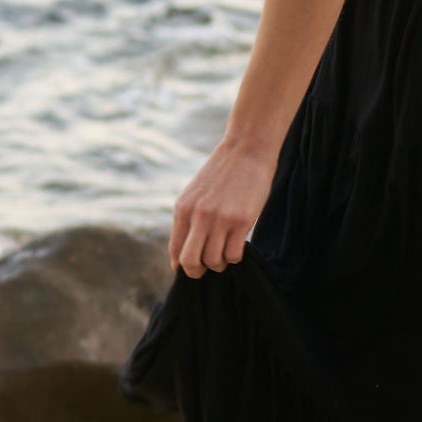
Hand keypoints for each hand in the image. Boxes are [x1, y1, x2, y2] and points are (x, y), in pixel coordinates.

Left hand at [170, 135, 275, 276]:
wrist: (246, 149)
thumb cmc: (222, 173)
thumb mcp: (195, 193)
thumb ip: (188, 219)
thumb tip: (180, 255)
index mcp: (183, 209)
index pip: (175, 250)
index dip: (181, 265)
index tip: (191, 268)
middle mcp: (198, 215)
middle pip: (190, 262)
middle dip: (197, 272)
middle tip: (207, 267)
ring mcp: (220, 219)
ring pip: (213, 261)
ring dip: (219, 263)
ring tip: (225, 253)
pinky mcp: (241, 220)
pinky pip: (233, 254)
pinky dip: (234, 257)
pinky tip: (237, 245)